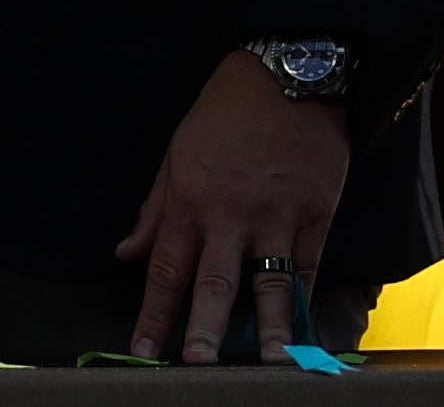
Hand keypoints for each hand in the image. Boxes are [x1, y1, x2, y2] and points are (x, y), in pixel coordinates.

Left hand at [119, 49, 351, 362]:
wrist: (285, 79)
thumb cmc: (224, 115)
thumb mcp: (176, 154)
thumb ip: (154, 211)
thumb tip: (127, 253)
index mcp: (189, 200)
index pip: (166, 268)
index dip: (155, 311)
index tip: (144, 347)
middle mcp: (230, 216)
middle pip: (215, 282)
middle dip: (204, 327)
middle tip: (198, 364)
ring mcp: (278, 219)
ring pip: (270, 284)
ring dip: (267, 328)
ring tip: (267, 362)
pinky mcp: (317, 217)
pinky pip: (310, 269)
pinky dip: (305, 302)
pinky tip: (303, 331)